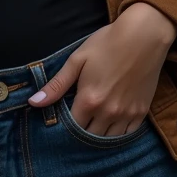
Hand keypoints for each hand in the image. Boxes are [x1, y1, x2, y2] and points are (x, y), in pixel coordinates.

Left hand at [27, 4, 176, 135]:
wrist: (143, 36)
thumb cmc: (107, 43)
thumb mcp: (78, 60)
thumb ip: (56, 85)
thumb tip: (33, 103)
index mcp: (89, 100)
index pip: (71, 128)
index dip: (65, 126)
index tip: (62, 120)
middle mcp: (108, 113)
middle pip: (89, 137)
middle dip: (81, 133)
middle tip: (78, 121)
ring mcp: (126, 114)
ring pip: (108, 140)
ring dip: (99, 135)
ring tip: (93, 125)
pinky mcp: (141, 113)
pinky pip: (127, 135)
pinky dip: (117, 134)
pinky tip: (111, 124)